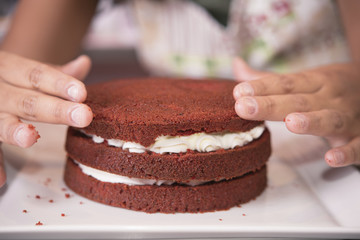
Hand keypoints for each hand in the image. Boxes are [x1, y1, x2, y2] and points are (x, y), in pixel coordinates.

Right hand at [0, 52, 92, 186]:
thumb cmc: (6, 79)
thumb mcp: (24, 70)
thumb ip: (54, 73)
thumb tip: (84, 63)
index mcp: (7, 67)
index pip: (36, 74)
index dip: (59, 83)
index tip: (82, 93)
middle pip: (25, 100)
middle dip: (54, 110)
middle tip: (83, 116)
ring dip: (13, 130)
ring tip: (30, 138)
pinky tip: (1, 179)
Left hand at [232, 58, 359, 166]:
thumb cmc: (332, 87)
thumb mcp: (304, 78)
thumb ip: (269, 78)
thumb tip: (237, 66)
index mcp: (314, 82)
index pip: (284, 84)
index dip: (262, 87)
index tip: (238, 93)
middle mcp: (330, 98)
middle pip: (299, 101)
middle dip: (271, 104)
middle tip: (244, 107)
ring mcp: (348, 117)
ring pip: (330, 119)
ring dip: (312, 121)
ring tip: (290, 122)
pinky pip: (358, 146)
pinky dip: (347, 152)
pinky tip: (331, 158)